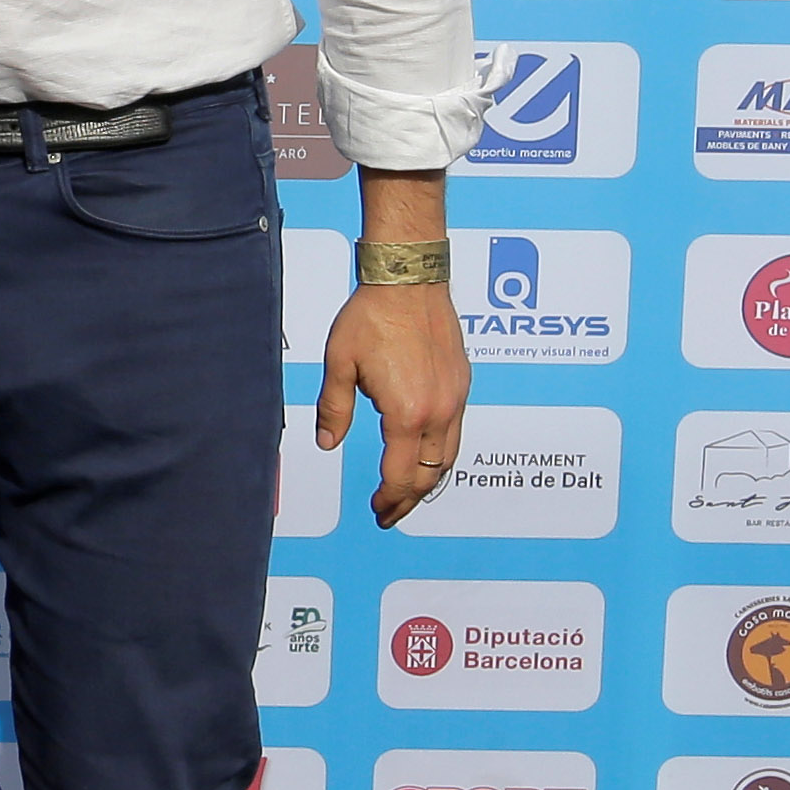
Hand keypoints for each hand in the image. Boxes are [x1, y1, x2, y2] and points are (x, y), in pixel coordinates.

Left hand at [318, 281, 467, 525]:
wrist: (409, 278)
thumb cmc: (372, 316)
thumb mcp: (339, 364)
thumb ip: (334, 408)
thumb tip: (327, 442)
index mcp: (407, 413)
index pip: (401, 475)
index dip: (388, 498)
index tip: (377, 508)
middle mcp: (439, 411)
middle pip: (430, 475)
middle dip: (409, 499)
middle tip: (389, 511)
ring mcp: (456, 398)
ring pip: (449, 457)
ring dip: (428, 480)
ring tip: (408, 491)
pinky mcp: (462, 383)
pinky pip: (456, 432)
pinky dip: (441, 453)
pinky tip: (424, 452)